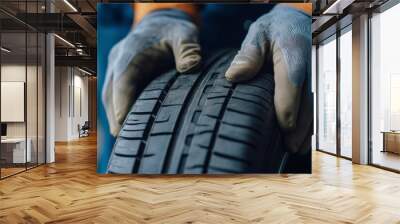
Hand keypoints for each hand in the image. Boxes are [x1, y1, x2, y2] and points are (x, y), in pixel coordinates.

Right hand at [102, 9, 200, 135]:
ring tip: (126, 140)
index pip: (123, 82)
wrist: (160, 22)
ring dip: (115, 117)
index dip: (121, 105)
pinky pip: (114, 96)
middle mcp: (118, 62)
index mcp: (131, 53)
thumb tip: (192, 66)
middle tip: (126, 142)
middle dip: (116, 118)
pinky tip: (129, 127)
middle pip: (111, 95)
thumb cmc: (173, 30)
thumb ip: (189, 48)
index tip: (123, 126)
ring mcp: (116, 69)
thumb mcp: (184, 34)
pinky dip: (119, 110)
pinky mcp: (120, 76)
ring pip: (109, 98)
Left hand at [225, 5, 311, 152]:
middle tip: (289, 148)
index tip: (283, 128)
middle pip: (306, 102)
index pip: (291, 85)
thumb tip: (235, 75)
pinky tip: (301, 136)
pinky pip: (312, 105)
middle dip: (299, 127)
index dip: (288, 109)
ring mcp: (311, 77)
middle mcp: (307, 69)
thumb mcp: (258, 34)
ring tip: (296, 148)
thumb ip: (248, 54)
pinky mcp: (311, 83)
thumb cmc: (274, 30)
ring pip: (312, 107)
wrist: (295, 22)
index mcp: (292, 56)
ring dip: (306, 129)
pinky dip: (308, 122)